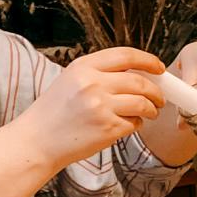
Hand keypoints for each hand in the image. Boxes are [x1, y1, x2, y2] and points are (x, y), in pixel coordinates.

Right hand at [22, 47, 165, 170]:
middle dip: (156, 91)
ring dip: (151, 109)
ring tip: (150, 112)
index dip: (148, 60)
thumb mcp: (70, 81)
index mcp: (83, 67)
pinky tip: (129, 125)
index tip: (159, 67)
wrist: (37, 141)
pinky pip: (134, 123)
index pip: (125, 55)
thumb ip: (98, 74)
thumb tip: (136, 73)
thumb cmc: (53, 113)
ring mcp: (100, 107)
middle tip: (159, 98)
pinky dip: (136, 124)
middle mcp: (92, 83)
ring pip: (142, 103)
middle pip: (139, 81)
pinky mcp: (107, 128)